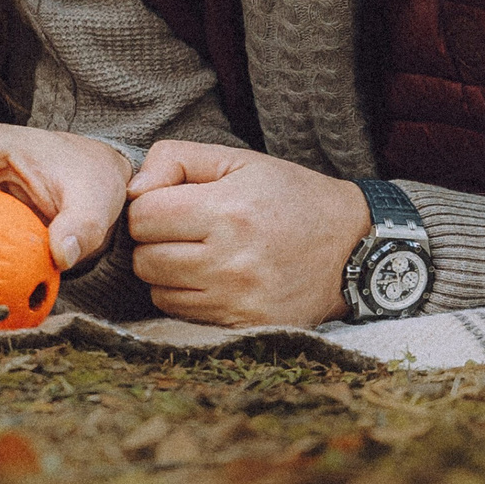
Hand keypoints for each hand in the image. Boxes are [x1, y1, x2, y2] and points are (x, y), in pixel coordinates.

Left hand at [125, 141, 370, 325]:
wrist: (351, 248)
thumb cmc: (290, 196)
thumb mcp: (239, 160)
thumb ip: (177, 158)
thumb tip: (134, 187)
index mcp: (228, 211)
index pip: (142, 216)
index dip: (147, 206)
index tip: (168, 204)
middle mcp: (231, 260)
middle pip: (144, 258)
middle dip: (152, 241)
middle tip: (180, 230)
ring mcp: (238, 299)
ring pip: (158, 290)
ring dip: (165, 271)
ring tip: (196, 252)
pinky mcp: (245, 325)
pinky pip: (183, 314)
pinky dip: (185, 296)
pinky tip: (209, 277)